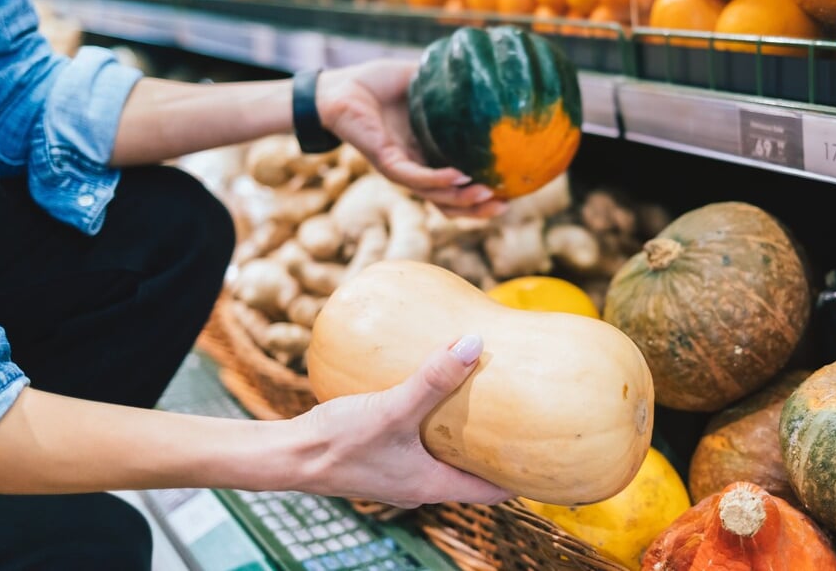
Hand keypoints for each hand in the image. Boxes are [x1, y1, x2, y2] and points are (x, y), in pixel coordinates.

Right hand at [281, 335, 512, 508]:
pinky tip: (430, 392)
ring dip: (462, 436)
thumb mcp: (392, 408)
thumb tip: (474, 344)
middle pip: (471, 473)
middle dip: (495, 450)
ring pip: (444, 458)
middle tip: (523, 418)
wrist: (287, 455)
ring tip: (484, 402)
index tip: (548, 456)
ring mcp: (398, 474)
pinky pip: (418, 444)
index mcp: (432, 486)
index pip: (493, 491)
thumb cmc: (338, 441)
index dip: (523, 476)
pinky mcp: (379, 457)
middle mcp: (419, 486)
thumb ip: (433, 379)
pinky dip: (432, 425)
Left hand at [315, 60, 505, 217]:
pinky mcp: (386, 162)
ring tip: (489, 195)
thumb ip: (451, 82)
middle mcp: (416, 168)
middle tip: (506, 204)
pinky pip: (414, 177)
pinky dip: (438, 180)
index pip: (457, 184)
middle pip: (449, 202)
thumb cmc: (377, 84)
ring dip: (463, 200)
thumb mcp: (423, 82)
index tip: (512, 190)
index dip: (481, 192)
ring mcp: (401, 169)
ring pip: (435, 197)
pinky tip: (460, 177)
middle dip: (478, 210)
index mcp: (426, 154)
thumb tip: (484, 67)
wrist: (340, 86)